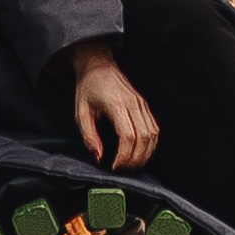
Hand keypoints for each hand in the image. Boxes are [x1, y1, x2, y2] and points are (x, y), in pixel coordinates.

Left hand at [70, 44, 157, 171]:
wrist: (98, 65)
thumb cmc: (88, 88)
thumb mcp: (81, 112)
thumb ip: (88, 136)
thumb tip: (99, 157)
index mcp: (116, 104)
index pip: (128, 135)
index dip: (124, 156)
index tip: (114, 166)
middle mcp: (133, 103)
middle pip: (144, 137)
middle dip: (135, 159)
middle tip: (123, 168)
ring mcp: (141, 103)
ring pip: (153, 134)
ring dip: (145, 154)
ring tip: (131, 164)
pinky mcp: (144, 105)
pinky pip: (154, 128)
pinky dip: (150, 144)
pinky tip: (140, 152)